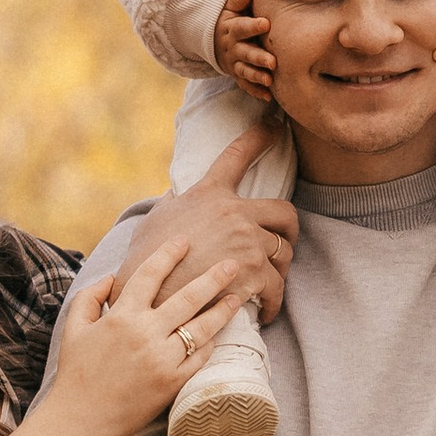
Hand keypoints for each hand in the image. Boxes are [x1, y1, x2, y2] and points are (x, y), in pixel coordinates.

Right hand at [51, 239, 246, 435]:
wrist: (82, 419)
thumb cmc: (76, 373)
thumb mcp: (74, 328)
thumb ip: (90, 297)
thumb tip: (113, 277)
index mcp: (121, 317)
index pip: (150, 275)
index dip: (168, 254)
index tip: (185, 240)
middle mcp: (146, 334)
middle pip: (188, 297)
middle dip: (213, 277)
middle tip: (234, 263)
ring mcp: (162, 359)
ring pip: (202, 328)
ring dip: (223, 310)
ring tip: (238, 296)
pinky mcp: (173, 382)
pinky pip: (200, 357)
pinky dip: (210, 343)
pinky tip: (218, 333)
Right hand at [115, 119, 298, 325]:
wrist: (146, 295)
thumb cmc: (146, 260)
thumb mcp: (158, 219)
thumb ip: (177, 204)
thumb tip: (179, 196)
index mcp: (208, 194)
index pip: (237, 155)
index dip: (260, 136)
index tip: (276, 125)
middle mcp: (233, 212)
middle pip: (285, 212)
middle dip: (289, 230)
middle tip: (284, 242)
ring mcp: (246, 242)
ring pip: (285, 252)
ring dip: (280, 270)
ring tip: (268, 285)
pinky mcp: (253, 273)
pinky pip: (278, 286)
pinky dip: (275, 301)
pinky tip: (268, 310)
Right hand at [215, 0, 278, 97]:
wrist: (212, 40)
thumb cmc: (230, 20)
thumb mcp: (230, 7)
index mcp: (232, 29)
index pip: (242, 28)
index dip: (253, 26)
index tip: (266, 23)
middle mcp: (233, 48)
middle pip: (245, 53)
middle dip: (258, 58)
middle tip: (272, 62)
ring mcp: (234, 64)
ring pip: (245, 71)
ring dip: (257, 76)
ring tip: (269, 80)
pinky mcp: (237, 75)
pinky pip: (245, 85)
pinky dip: (255, 91)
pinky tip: (268, 96)